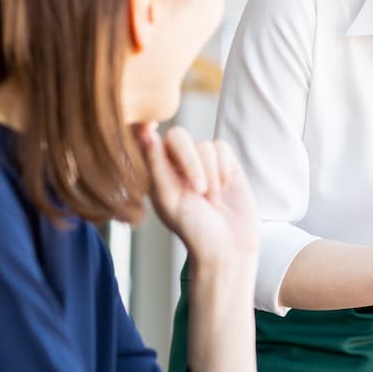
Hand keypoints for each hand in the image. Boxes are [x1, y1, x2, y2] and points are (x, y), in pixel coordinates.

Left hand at [133, 123, 257, 271]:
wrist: (227, 246)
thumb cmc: (193, 229)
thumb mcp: (168, 198)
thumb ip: (156, 164)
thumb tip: (144, 132)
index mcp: (159, 172)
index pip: (150, 139)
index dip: (147, 127)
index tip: (149, 125)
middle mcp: (180, 164)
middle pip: (179, 136)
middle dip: (191, 161)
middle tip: (198, 189)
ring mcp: (205, 163)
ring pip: (204, 145)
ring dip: (209, 173)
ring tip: (211, 199)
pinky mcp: (227, 163)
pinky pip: (222, 148)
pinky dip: (223, 168)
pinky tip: (225, 188)